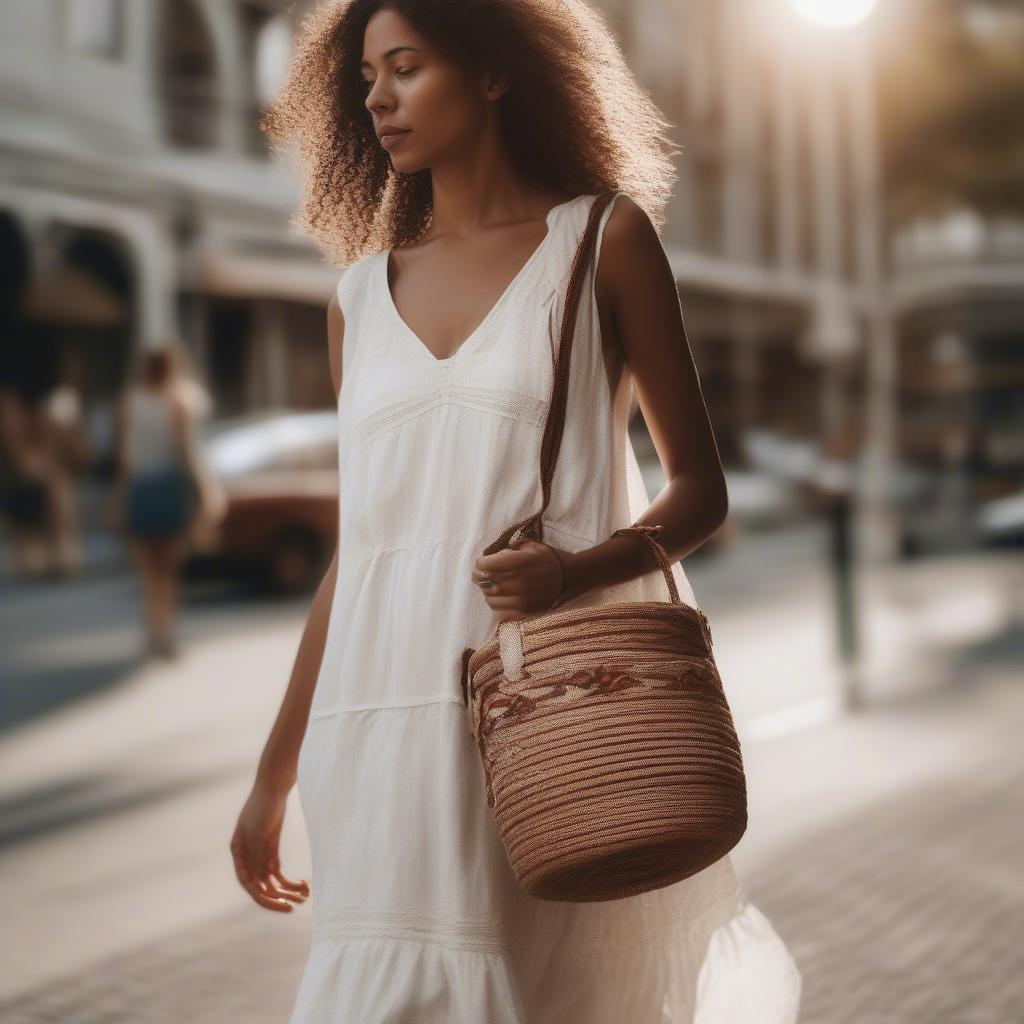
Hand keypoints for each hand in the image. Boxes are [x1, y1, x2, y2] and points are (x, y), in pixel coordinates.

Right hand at [230, 782, 309, 912]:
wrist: (275, 784)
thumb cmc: (264, 804)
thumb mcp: (260, 830)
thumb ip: (258, 854)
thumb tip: (260, 881)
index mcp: (238, 852)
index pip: (248, 883)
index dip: (263, 898)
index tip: (281, 904)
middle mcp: (247, 856)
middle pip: (260, 885)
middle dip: (277, 897)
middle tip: (294, 905)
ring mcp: (260, 852)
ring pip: (271, 881)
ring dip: (287, 890)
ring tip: (305, 895)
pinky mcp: (272, 847)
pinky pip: (278, 871)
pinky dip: (290, 880)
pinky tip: (303, 884)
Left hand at [472, 537, 570, 614]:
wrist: (569, 575)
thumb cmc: (547, 557)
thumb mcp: (530, 545)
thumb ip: (509, 549)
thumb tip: (489, 556)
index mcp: (521, 562)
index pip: (488, 565)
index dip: (481, 563)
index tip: (481, 562)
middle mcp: (521, 582)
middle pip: (488, 584)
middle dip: (482, 579)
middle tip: (483, 575)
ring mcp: (524, 599)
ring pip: (492, 600)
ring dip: (488, 593)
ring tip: (493, 586)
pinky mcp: (527, 610)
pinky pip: (503, 611)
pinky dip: (499, 604)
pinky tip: (502, 597)